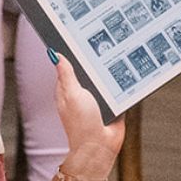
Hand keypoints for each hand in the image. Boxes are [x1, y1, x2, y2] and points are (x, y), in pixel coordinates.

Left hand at [49, 50, 124, 180]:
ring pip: (105, 77)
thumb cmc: (81, 124)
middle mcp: (82, 91)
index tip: (79, 32)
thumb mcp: (71, 94)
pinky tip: (126, 73)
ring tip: (117, 55)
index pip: (69, 63)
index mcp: (67, 87)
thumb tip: (54, 53)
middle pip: (89, 68)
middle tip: (104, 40)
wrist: (101, 147)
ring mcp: (98, 97)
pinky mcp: (113, 103)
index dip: (73, 50)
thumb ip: (66, 74)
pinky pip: (118, 89)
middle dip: (95, 60)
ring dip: (110, 72)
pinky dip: (122, 84)